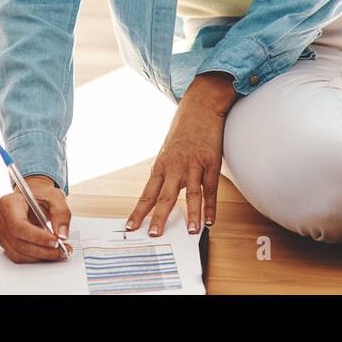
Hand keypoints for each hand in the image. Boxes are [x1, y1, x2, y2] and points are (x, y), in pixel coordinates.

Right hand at [0, 174, 72, 262]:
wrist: (34, 196)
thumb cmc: (41, 195)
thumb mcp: (55, 197)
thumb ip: (61, 214)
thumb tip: (62, 234)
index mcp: (9, 203)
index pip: (19, 225)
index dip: (37, 237)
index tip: (55, 241)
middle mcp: (1, 218)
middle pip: (19, 242)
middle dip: (43, 250)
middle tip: (62, 250)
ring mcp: (1, 231)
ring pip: (19, 252)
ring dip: (40, 256)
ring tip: (59, 252)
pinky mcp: (5, 242)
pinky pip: (18, 256)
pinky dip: (35, 257)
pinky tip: (48, 252)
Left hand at [127, 71, 236, 236]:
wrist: (200, 107)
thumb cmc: (182, 130)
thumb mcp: (167, 151)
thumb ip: (165, 173)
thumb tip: (159, 195)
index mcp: (161, 165)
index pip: (147, 194)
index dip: (139, 212)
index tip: (131, 227)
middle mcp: (175, 166)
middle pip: (165, 196)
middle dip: (159, 217)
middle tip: (154, 235)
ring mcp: (194, 165)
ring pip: (191, 193)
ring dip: (190, 214)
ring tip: (190, 232)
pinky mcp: (211, 163)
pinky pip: (211, 188)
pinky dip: (211, 206)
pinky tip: (209, 219)